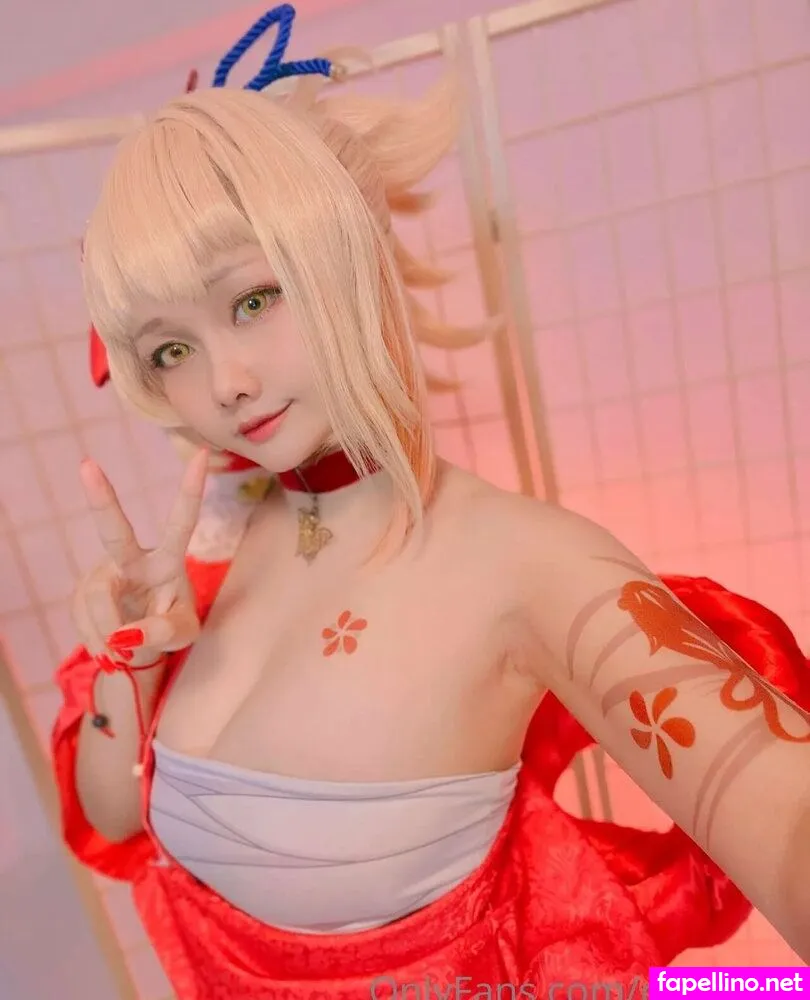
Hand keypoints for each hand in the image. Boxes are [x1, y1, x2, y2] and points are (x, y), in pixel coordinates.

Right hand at [73, 449, 207, 666]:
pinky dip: (100, 643)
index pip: (181, 522)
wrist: (137, 646)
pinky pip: (85, 622)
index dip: (191, 491)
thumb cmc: (170, 627)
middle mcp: (132, 559)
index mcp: (167, 560)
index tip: (204, 455)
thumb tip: (127, 635)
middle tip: (87, 465)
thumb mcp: (181, 633)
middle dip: (102, 498)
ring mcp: (102, 574)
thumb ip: (163, 631)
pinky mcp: (80, 593)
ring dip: (113, 635)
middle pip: (114, 531)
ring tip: (127, 648)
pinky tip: (110, 645)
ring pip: (99, 603)